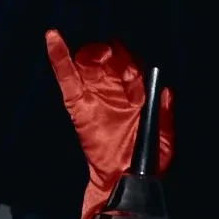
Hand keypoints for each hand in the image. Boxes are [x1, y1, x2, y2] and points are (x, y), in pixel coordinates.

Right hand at [44, 32, 174, 198]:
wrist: (122, 181)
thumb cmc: (144, 162)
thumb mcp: (163, 140)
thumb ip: (165, 115)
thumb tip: (165, 91)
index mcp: (135, 92)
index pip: (133, 64)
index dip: (135, 66)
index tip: (136, 80)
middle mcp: (114, 88)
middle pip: (111, 56)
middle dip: (117, 55)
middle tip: (122, 69)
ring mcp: (94, 93)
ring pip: (90, 60)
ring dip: (96, 54)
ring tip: (102, 60)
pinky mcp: (77, 104)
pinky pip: (66, 76)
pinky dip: (58, 56)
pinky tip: (53, 38)